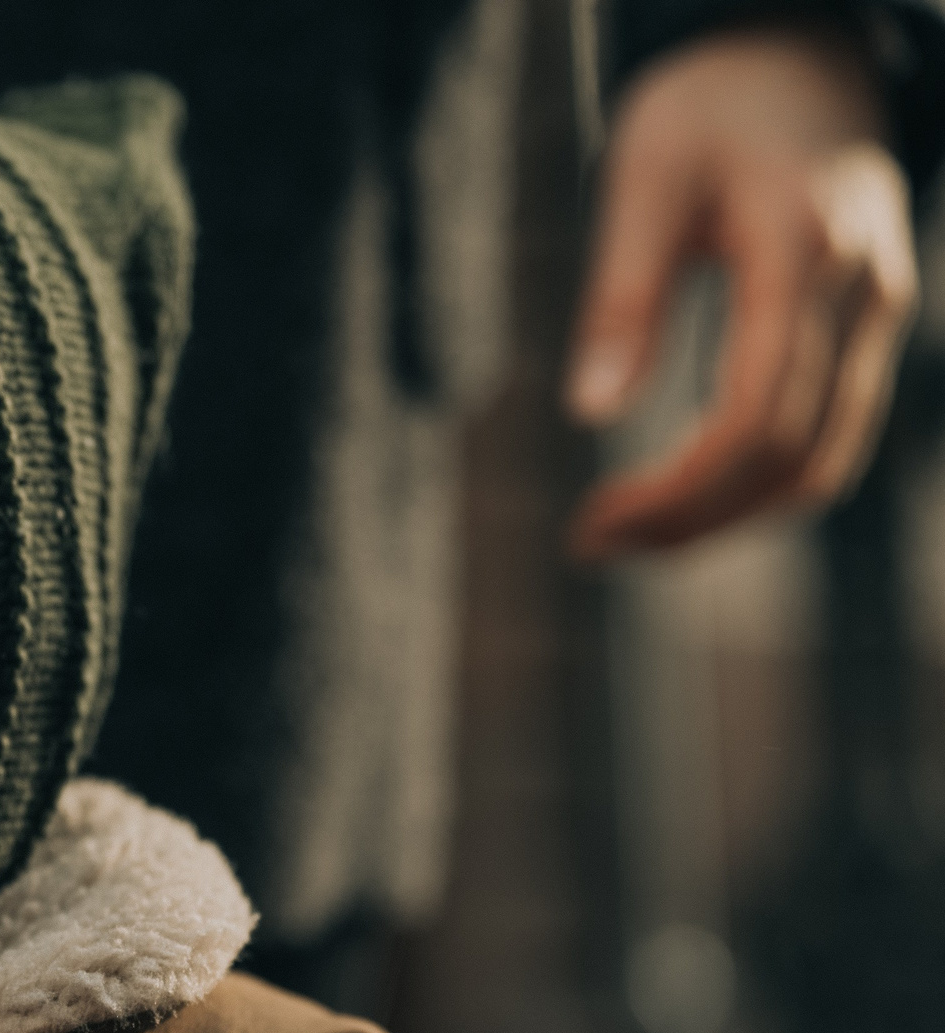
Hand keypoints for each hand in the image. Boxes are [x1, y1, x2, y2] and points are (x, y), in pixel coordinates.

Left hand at [566, 24, 918, 557]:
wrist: (804, 50)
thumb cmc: (708, 103)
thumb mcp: (643, 176)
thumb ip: (621, 292)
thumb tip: (590, 412)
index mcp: (803, 253)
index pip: (758, 417)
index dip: (680, 492)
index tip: (595, 525)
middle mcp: (862, 291)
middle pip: (795, 457)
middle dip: (694, 520)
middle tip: (594, 544)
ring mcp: (880, 310)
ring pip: (824, 460)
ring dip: (728, 516)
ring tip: (628, 534)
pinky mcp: (871, 324)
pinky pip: (830, 433)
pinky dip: (760, 483)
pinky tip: (684, 495)